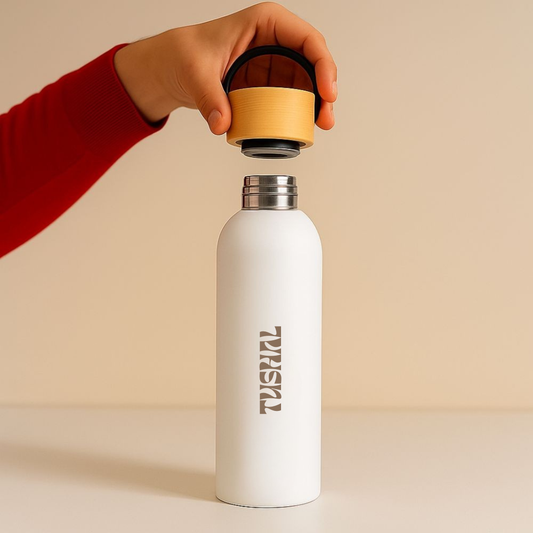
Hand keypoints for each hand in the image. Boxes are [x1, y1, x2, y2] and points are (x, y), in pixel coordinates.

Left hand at [114, 2, 336, 132]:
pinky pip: (292, 94)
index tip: (326, 92)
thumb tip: (222, 124)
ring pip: (306, 81)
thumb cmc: (187, 53)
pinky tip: (302, 124)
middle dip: (324, 91)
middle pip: (313, 63)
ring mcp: (273, 62)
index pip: (307, 40)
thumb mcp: (195, 72)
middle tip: (324, 118)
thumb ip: (209, 98)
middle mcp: (275, 40)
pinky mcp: (268, 82)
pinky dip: (299, 110)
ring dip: (315, 104)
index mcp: (265, 23)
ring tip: (317, 125)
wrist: (176, 66)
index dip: (323, 66)